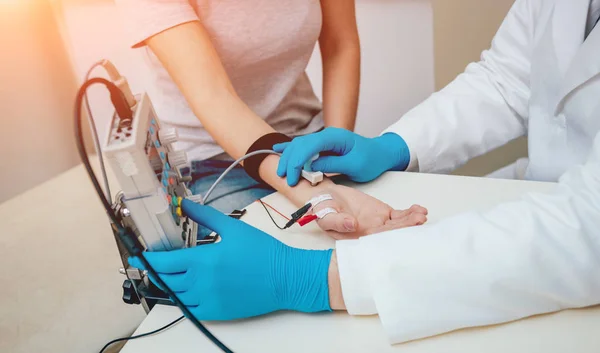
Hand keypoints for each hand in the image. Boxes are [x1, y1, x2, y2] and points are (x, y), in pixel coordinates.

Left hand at [129, 199, 331, 320]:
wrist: (285, 278)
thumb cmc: (263, 252)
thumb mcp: (233, 228)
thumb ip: (205, 216)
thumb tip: (185, 204)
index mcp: (203, 260)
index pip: (164, 262)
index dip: (148, 259)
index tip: (140, 256)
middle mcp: (201, 282)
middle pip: (165, 279)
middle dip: (155, 271)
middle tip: (153, 264)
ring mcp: (208, 299)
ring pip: (175, 296)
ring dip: (167, 286)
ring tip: (167, 276)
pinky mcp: (217, 312)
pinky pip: (189, 310)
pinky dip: (182, 301)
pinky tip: (183, 292)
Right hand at [274, 127, 410, 185]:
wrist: (380, 153)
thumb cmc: (371, 159)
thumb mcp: (354, 165)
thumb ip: (333, 164)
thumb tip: (312, 167)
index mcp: (334, 137)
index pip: (308, 146)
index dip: (297, 161)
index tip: (292, 177)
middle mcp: (326, 135)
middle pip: (300, 145)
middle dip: (289, 161)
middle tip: (283, 178)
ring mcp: (323, 140)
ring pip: (299, 145)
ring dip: (287, 158)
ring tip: (280, 172)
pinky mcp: (323, 146)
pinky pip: (303, 147)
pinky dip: (290, 149)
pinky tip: (277, 149)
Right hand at [309, 184, 427, 239]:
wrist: (326, 197)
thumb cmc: (323, 209)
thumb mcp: (324, 215)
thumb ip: (336, 221)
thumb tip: (351, 224)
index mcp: (357, 239)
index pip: (375, 241)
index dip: (389, 239)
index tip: (400, 235)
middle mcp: (371, 234)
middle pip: (391, 234)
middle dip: (406, 228)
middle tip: (418, 221)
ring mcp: (379, 224)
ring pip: (398, 225)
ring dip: (411, 221)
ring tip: (421, 215)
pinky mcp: (383, 214)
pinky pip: (399, 216)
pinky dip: (409, 213)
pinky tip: (419, 210)